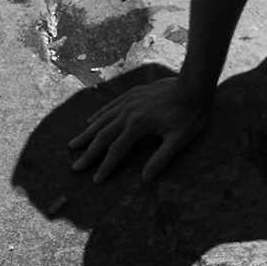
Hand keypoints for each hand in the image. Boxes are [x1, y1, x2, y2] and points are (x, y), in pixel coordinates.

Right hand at [67, 75, 211, 182]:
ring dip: (87, 134)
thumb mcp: (179, 140)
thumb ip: (161, 159)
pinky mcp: (132, 94)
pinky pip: (110, 107)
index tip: (95, 180)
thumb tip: (145, 179)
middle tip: (75, 167)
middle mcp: (128, 112)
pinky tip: (90, 121)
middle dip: (89, 153)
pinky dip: (98, 115)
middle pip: (103, 136)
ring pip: (102, 120)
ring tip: (72, 145)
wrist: (194, 85)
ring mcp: (128, 101)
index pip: (117, 150)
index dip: (106, 166)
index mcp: (138, 125)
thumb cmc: (190, 114)